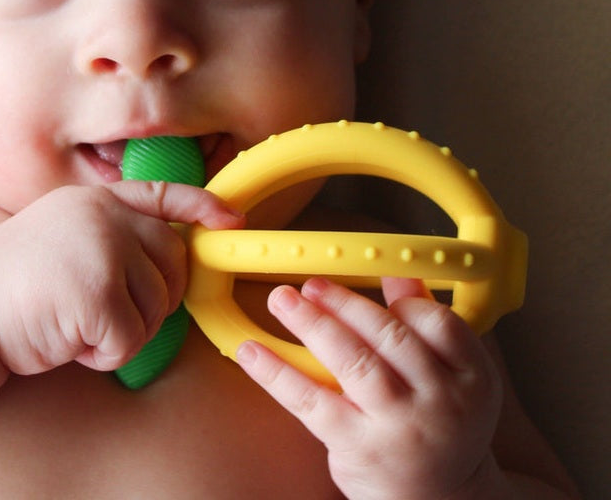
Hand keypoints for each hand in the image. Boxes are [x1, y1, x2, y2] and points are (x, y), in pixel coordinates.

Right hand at [0, 181, 242, 375]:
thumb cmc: (13, 282)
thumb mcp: (64, 235)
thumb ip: (111, 234)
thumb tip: (169, 257)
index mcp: (97, 202)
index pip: (162, 194)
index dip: (202, 206)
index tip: (231, 219)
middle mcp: (106, 216)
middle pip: (173, 262)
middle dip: (155, 300)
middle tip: (108, 316)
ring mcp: (105, 250)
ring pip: (158, 307)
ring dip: (124, 332)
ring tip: (75, 323)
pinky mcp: (100, 292)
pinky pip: (132, 339)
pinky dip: (104, 355)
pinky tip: (69, 341)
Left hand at [236, 277, 502, 499]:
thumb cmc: (438, 426)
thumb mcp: (449, 379)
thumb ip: (425, 326)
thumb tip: (396, 274)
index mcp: (472, 379)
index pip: (439, 324)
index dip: (402, 302)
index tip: (370, 283)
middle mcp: (443, 403)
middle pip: (389, 338)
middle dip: (345, 304)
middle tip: (311, 284)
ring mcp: (400, 427)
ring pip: (353, 362)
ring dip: (312, 323)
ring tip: (281, 299)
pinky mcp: (359, 448)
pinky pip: (311, 401)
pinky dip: (276, 372)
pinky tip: (250, 350)